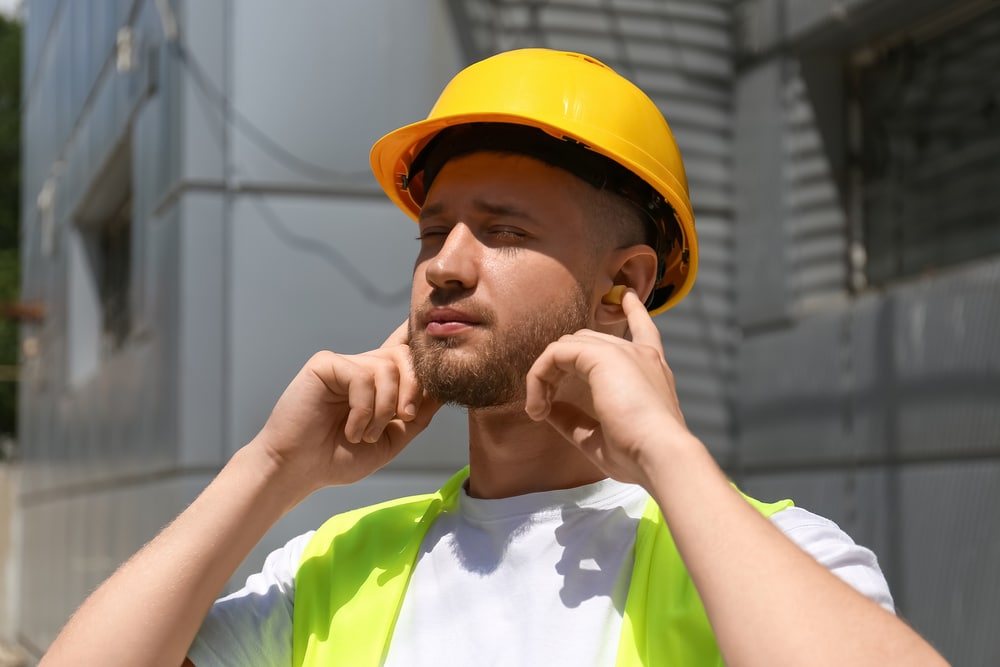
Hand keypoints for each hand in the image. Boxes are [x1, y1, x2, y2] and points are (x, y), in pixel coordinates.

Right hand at [252, 321, 440, 493]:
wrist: (299, 471)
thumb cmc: (339, 458)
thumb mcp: (391, 439)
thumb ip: (418, 415)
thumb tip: (444, 390)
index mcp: (379, 382)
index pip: (406, 351)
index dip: (424, 344)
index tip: (444, 350)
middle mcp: (362, 367)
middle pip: (405, 356)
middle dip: (414, 389)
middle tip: (405, 418)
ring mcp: (343, 364)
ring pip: (387, 367)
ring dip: (384, 409)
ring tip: (365, 435)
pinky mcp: (325, 365)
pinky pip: (362, 377)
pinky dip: (363, 410)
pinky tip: (351, 430)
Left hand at [524, 289, 687, 487]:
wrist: (661, 455)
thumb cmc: (640, 455)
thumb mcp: (602, 439)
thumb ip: (576, 421)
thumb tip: (551, 411)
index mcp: (651, 372)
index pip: (644, 331)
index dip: (635, 312)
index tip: (627, 297)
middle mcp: (640, 356)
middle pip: (588, 341)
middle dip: (561, 366)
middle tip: (545, 405)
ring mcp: (622, 352)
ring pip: (569, 345)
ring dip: (546, 374)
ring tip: (538, 408)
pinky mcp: (601, 356)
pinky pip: (556, 354)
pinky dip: (539, 377)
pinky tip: (538, 405)